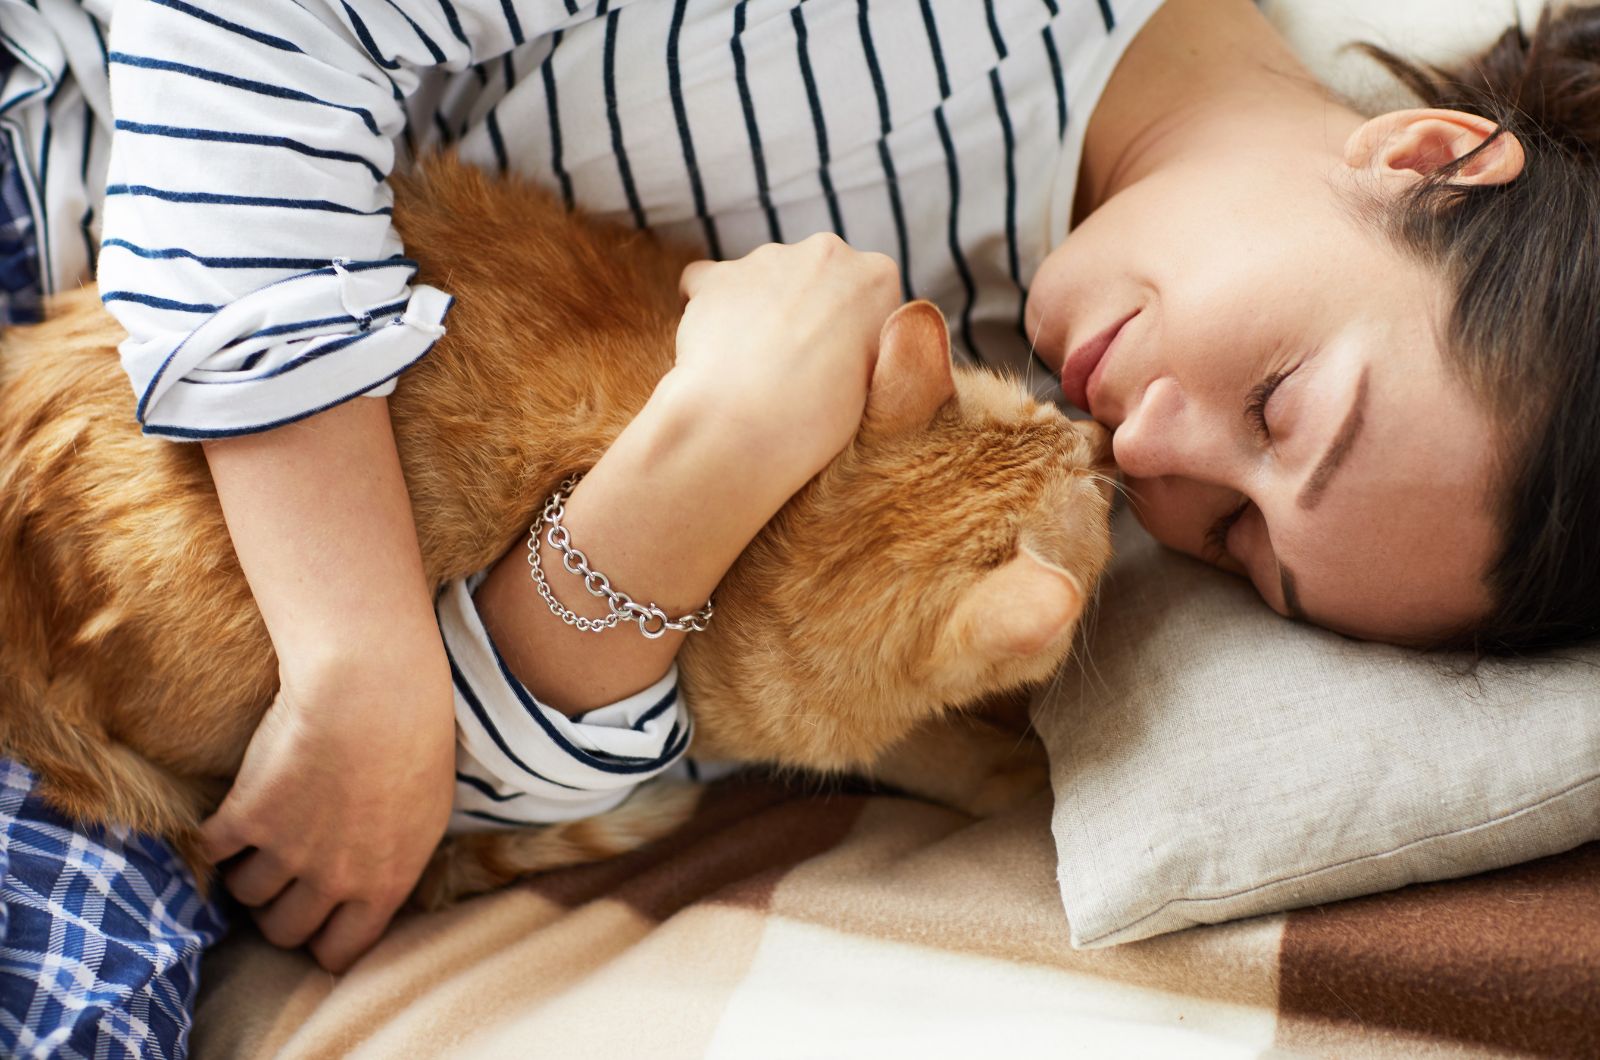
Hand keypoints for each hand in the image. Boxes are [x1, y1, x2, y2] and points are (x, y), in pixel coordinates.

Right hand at [199, 640, 454, 972]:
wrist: (373, 690)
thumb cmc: (415, 740)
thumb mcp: (427, 814)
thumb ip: (396, 861)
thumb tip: (375, 889)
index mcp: (385, 884)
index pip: (339, 952)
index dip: (322, 940)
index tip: (316, 921)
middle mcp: (334, 879)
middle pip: (284, 931)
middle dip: (280, 911)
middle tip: (282, 879)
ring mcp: (288, 851)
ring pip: (245, 894)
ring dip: (248, 871)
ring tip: (259, 838)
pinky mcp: (247, 816)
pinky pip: (212, 851)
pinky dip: (213, 838)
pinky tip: (226, 819)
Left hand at [675, 233, 901, 490]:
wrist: (744, 428)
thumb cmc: (817, 420)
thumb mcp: (873, 382)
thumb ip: (867, 344)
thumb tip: (850, 340)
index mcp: (878, 277)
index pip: (866, 295)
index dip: (850, 332)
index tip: (838, 365)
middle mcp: (826, 253)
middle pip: (816, 278)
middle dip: (805, 311)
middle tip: (795, 368)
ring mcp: (767, 259)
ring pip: (765, 280)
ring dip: (760, 312)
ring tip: (752, 370)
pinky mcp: (716, 276)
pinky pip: (709, 282)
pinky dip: (710, 309)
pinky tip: (714, 350)